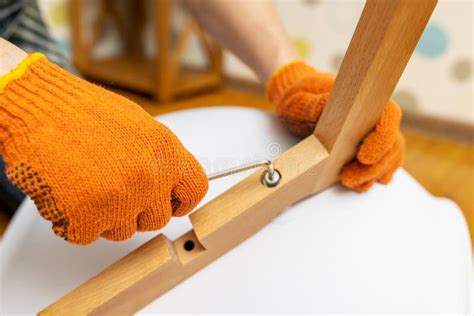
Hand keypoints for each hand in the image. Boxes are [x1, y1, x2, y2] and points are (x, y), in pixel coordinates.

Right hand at [0, 54, 207, 244]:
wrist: (39, 109)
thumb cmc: (82, 111)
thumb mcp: (140, 126)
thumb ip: (160, 158)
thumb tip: (171, 181)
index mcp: (167, 153)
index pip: (195, 190)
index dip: (182, 200)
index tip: (172, 202)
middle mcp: (150, 179)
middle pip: (158, 219)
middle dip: (139, 211)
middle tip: (117, 191)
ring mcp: (120, 201)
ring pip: (124, 231)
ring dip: (107, 217)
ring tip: (88, 186)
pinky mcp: (86, 219)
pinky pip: (89, 235)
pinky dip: (76, 221)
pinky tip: (70, 193)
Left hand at [267, 61, 403, 191]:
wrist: (298, 108)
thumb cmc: (300, 101)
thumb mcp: (299, 101)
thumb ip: (311, 104)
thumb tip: (324, 106)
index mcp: (364, 100)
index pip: (389, 115)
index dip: (383, 137)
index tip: (363, 157)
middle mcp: (375, 118)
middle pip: (391, 143)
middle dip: (373, 166)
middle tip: (348, 178)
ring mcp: (374, 135)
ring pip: (388, 157)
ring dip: (372, 174)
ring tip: (349, 182)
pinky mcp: (367, 151)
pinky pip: (381, 165)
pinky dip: (374, 176)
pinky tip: (361, 185)